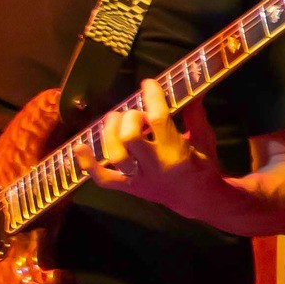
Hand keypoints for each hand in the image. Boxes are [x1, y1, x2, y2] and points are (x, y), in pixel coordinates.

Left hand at [74, 79, 219, 210]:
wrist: (198, 199)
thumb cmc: (204, 167)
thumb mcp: (204, 139)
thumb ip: (195, 115)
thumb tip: (192, 92)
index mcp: (177, 152)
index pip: (159, 119)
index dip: (152, 97)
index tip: (148, 84)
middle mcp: (155, 166)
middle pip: (131, 137)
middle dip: (130, 118)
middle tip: (136, 113)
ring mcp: (139, 178)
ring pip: (115, 155)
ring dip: (110, 133)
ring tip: (115, 120)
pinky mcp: (129, 187)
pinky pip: (104, 178)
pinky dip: (88, 163)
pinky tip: (80, 147)